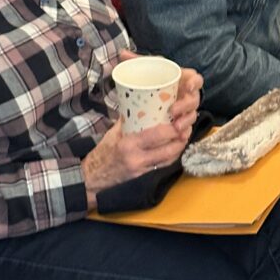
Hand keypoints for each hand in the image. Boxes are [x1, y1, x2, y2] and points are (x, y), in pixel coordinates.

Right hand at [82, 67, 202, 207]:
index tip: (179, 118)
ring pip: (169, 159)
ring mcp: (142, 169)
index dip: (172, 128)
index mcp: (129, 143)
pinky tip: (176, 148)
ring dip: (180, 147)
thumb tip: (142, 103)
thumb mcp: (114, 132)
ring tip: (185, 135)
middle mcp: (138, 158)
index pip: (157, 135)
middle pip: (168, 148)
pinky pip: (163, 166)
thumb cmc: (104, 151)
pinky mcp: (144, 176)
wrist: (93, 177)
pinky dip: (173, 157)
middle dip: (181, 137)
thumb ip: (129, 120)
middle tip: (187, 125)